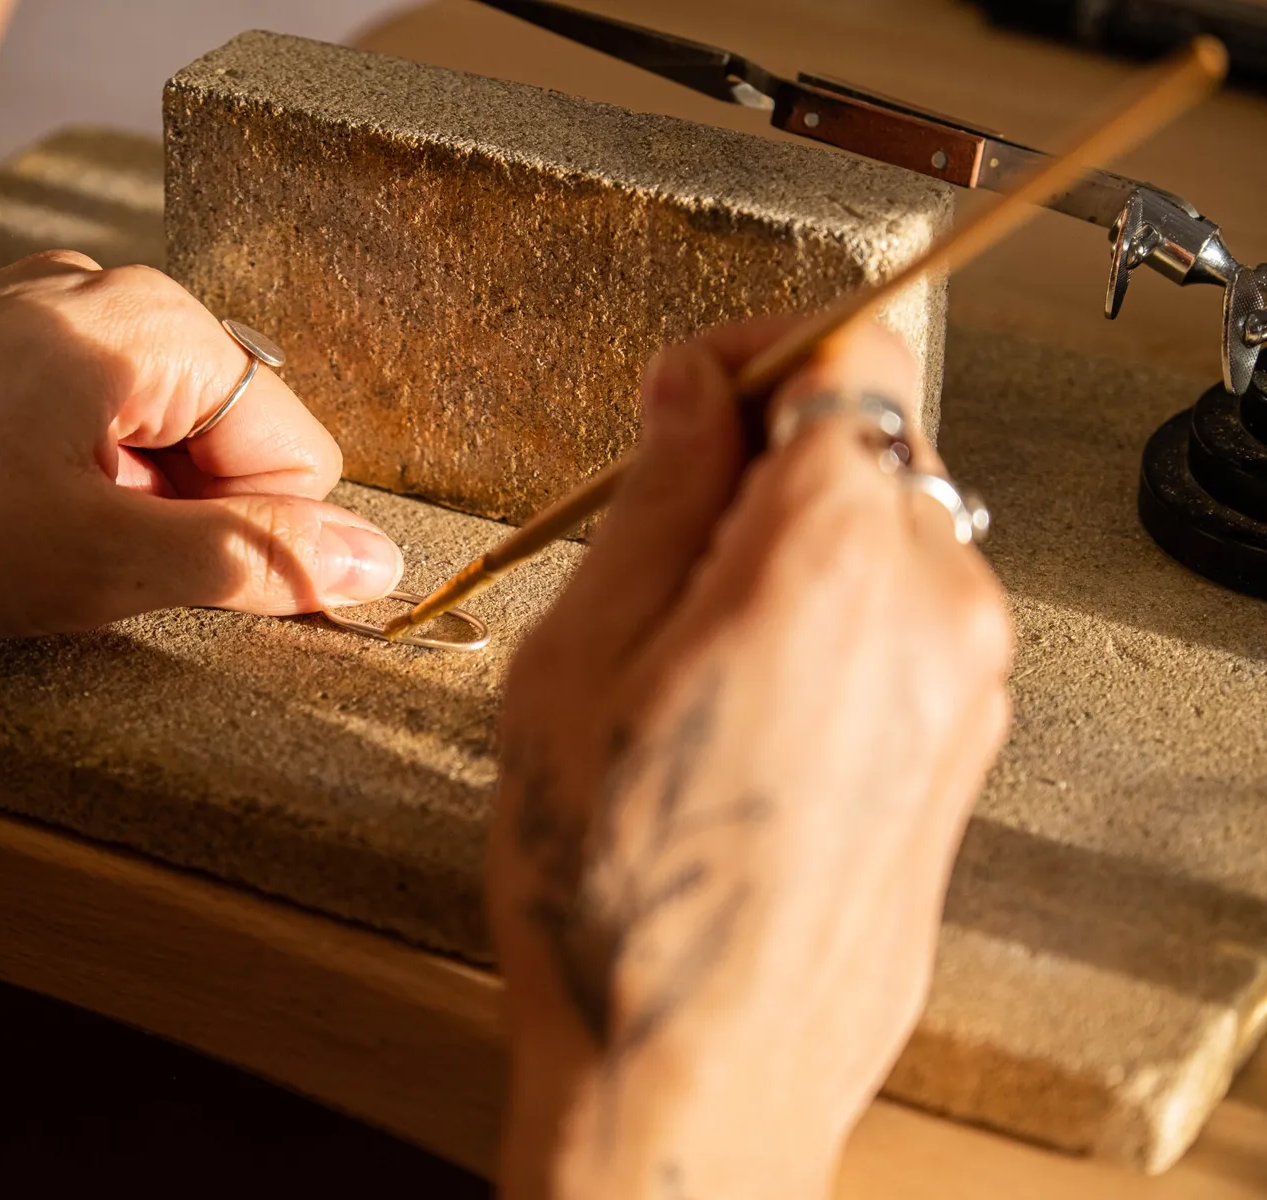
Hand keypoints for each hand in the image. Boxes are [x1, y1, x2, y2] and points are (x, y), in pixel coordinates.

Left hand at [0, 251, 403, 634]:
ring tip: (32, 540)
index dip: (261, 539)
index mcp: (158, 324)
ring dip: (123, 501)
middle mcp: (105, 287)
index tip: (184, 586)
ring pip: (152, 428)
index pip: (296, 452)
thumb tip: (375, 564)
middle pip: (226, 432)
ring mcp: (37, 301)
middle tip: (90, 563)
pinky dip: (66, 471)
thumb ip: (254, 560)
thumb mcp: (103, 558)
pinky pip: (81, 410)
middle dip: (183, 514)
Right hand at [489, 322, 1011, 1199]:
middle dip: (765, 451)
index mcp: (827, 563)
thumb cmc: (615, 896)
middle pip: (872, 438)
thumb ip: (653, 498)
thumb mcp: (577, 663)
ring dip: (794, 541)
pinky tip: (740, 706)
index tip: (688, 392)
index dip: (755, 351)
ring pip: (889, 531)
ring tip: (685, 644)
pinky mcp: (966, 748)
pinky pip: (907, 623)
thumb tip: (690, 393)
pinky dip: (832, 617)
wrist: (693, 1078)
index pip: (846, 354)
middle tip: (657, 528)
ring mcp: (967, 686)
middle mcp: (934, 610)